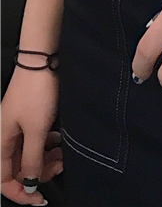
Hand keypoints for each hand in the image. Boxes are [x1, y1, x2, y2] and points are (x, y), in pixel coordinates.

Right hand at [0, 67, 62, 205]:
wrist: (42, 61)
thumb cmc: (36, 92)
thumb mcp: (36, 130)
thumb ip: (32, 159)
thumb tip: (31, 182)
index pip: (4, 180)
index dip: (22, 192)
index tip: (40, 198)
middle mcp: (5, 136)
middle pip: (18, 167)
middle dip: (38, 172)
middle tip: (58, 167)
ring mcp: (17, 125)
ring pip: (29, 153)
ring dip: (46, 158)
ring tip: (62, 154)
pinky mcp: (30, 115)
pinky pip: (36, 138)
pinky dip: (48, 143)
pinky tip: (60, 140)